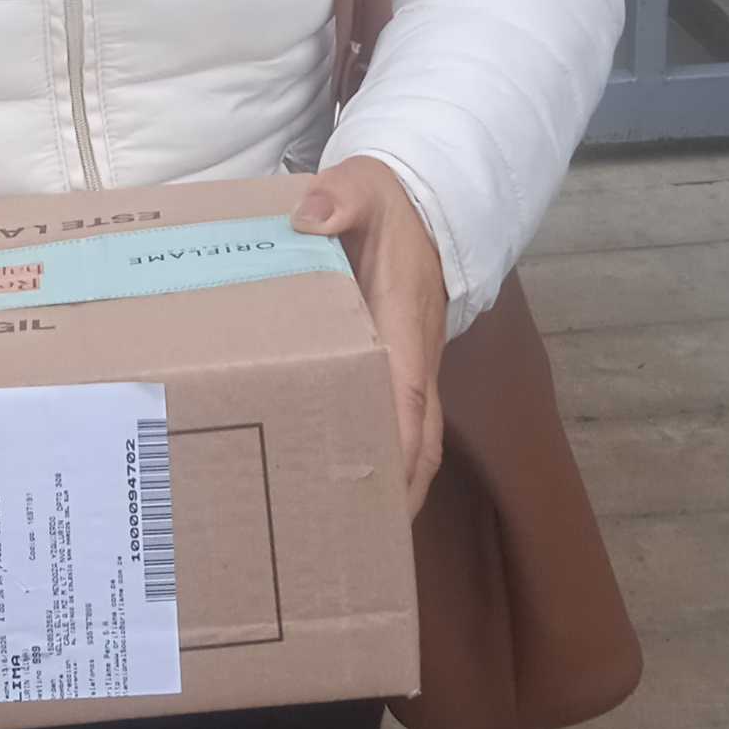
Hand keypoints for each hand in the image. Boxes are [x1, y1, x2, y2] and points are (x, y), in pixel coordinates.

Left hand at [292, 158, 447, 512]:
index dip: (397, 442)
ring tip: (354, 535)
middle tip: (362, 542)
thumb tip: (309, 217)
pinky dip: (382, 458)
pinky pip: (394, 422)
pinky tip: (346, 482)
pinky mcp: (393, 368)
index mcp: (404, 323)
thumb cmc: (387, 203)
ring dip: (393, 484)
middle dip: (398, 489)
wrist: (417, 204)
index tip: (382, 490)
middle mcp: (413, 356)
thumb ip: (340, 198)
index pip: (407, 393)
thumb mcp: (363, 187)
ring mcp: (407, 367)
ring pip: (412, 438)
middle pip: (419, 438)